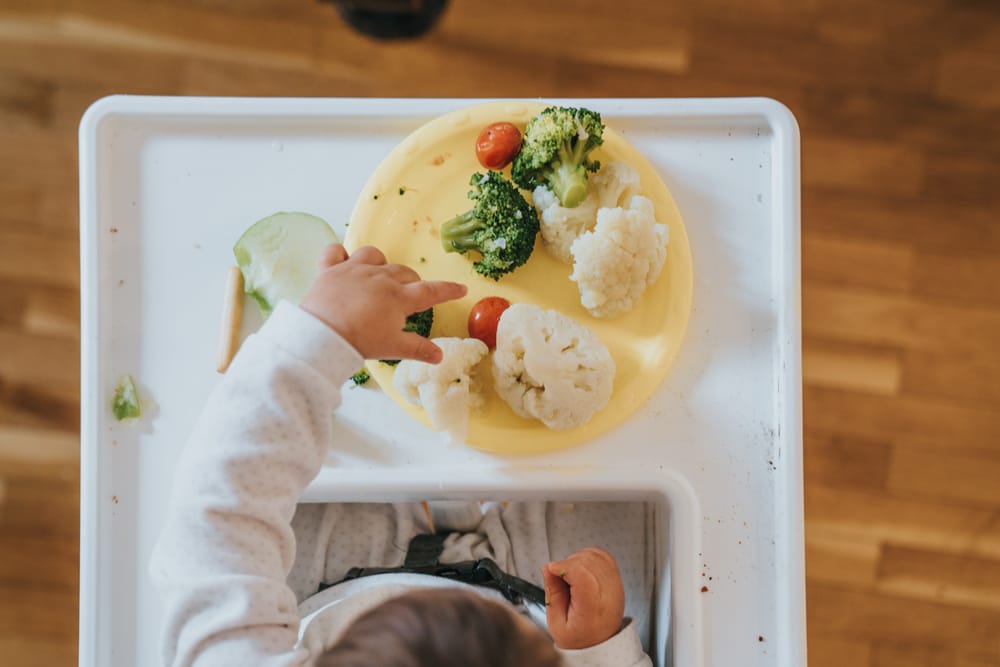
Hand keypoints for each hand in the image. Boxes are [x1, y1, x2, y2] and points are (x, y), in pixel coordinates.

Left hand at [300, 244, 466, 362]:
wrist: (323, 334)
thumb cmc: (361, 341)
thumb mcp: (393, 347)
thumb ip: (418, 349)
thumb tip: (439, 356)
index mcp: (398, 297)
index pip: (431, 291)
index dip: (448, 290)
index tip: (461, 288)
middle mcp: (379, 277)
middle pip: (403, 272)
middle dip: (411, 281)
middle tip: (409, 295)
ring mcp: (353, 270)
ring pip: (373, 255)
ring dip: (380, 263)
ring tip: (379, 275)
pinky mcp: (329, 269)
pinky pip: (334, 251)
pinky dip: (339, 254)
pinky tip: (342, 261)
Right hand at [542, 547, 625, 649]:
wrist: (599, 644)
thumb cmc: (579, 637)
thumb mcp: (557, 624)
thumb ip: (552, 595)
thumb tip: (548, 569)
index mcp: (593, 608)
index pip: (583, 575)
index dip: (564, 566)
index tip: (551, 569)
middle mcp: (608, 594)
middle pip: (588, 562)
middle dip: (568, 563)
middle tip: (558, 577)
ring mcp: (615, 586)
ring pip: (596, 556)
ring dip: (578, 558)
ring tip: (569, 574)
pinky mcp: (616, 580)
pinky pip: (604, 557)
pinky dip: (590, 556)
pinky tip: (580, 567)